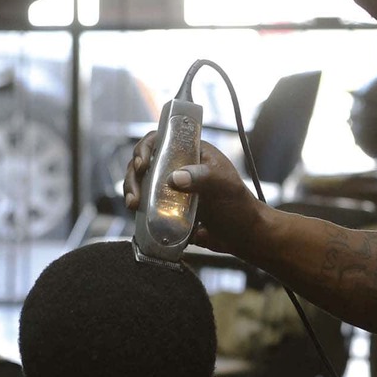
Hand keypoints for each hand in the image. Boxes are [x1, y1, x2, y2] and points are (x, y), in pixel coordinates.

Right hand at [122, 133, 265, 255]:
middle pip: (146, 161)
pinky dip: (139, 207)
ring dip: (132, 190)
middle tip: (134, 192)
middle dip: (134, 174)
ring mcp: (172, 189)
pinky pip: (147, 203)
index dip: (146, 148)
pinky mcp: (168, 208)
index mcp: (192, 153)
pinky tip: (137, 213)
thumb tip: (174, 178)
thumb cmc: (239, 206)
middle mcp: (179, 167)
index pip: (162, 139)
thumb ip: (202, 178)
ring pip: (142, 182)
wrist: (243, 237)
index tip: (142, 163)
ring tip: (133, 204)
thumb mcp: (224, 186)